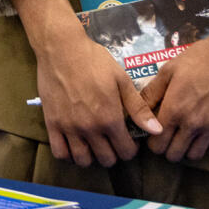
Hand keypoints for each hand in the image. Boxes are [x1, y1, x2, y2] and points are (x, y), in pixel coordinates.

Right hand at [16, 0, 160, 166]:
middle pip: (106, 159)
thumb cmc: (95, 61)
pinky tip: (74, 145)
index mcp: (110, 118)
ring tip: (94, 146)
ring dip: (91, 157)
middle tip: (112, 143)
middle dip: (114, 155)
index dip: (130, 150)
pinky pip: (59, 152)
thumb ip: (138, 108)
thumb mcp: (121, 80)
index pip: (125, 152)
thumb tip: (157, 130)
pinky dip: (68, 155)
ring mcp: (69, 128)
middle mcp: (90, 128)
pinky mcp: (52, 123)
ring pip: (82, 160)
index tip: (129, 142)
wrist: (62, 48)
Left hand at [139, 13, 208, 162]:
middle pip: (174, 154)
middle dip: (168, 148)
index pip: (157, 144)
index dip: (153, 142)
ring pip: (194, 155)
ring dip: (187, 149)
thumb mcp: (169, 70)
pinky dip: (206, 144)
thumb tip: (138, 110)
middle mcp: (193, 123)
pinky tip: (203, 132)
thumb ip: (152, 92)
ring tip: (186, 136)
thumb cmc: (200, 57)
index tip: (155, 135)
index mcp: (175, 109)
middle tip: (170, 137)